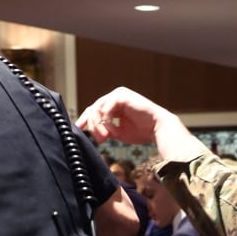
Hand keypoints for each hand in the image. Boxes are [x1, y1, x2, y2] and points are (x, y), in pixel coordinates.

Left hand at [77, 87, 196, 158]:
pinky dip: (107, 121)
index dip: (85, 120)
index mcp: (113, 104)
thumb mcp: (117, 132)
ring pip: (97, 109)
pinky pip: (106, 109)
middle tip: (100, 140)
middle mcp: (114, 97)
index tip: (78, 129)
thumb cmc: (141, 131)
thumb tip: (91, 131)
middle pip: (93, 109)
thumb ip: (104, 129)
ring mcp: (118, 95)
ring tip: (106, 137)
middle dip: (93, 126)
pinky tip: (114, 130)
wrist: (157, 129)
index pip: (94, 110)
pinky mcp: (121, 95)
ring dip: (99, 125)